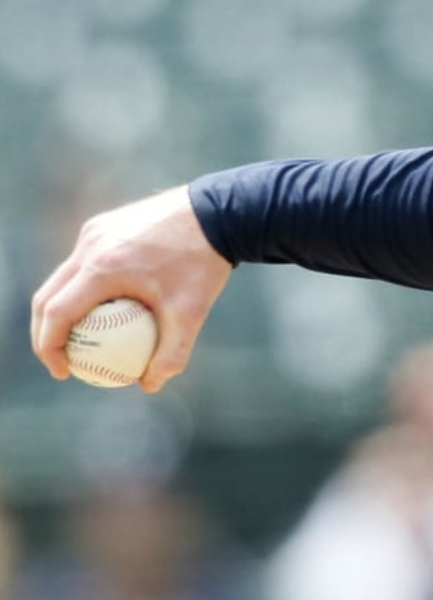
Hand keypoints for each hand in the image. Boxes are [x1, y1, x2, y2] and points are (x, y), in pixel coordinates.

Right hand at [31, 185, 233, 392]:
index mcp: (102, 268)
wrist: (219, 213)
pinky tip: (104, 309)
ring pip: (63, 277)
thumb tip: (149, 386)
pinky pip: (84, 262)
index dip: (49, 347)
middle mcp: (90, 246)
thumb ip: (172, 354)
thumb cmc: (204, 264)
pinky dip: (83, 288)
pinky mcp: (104, 225)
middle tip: (63, 361)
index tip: (63, 372)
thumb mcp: (192, 314)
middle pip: (48, 296)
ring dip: (62, 309)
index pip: (56, 313)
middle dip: (46, 333)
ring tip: (79, 339)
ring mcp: (94, 232)